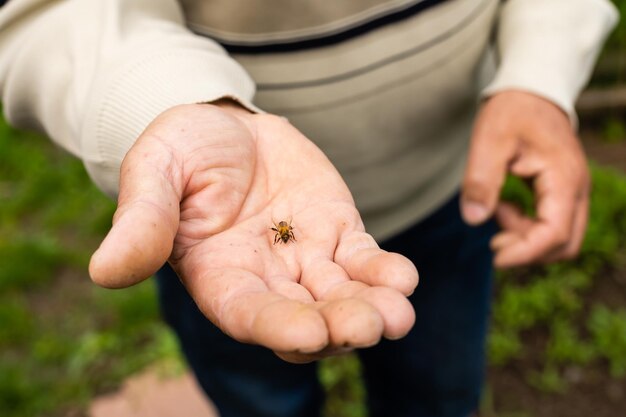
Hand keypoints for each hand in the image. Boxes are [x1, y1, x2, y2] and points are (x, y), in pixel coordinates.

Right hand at [89, 102, 417, 361]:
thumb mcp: (155, 172)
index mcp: (218, 276)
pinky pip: (364, 260)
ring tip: (398, 315)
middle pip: (305, 317)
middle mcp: (266, 279)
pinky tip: (403, 278)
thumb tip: (105, 273)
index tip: (309, 334)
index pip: (248, 314)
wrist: (227, 126)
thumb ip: (141, 221)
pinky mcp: (338, 234)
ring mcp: (307, 260)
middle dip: (337, 326)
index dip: (278, 327)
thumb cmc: (183, 150)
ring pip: (342, 296)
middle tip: (368, 327)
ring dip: (372, 308)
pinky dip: (385, 272)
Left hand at [461, 90, 589, 267]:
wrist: (531, 90)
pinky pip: (552, 223)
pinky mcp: (562, 191)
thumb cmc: (511, 111)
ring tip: (497, 209)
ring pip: (560, 237)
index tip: (495, 256)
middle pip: (564, 244)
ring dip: (526, 237)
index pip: (555, 233)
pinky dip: (527, 226)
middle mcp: (577, 189)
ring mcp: (572, 191)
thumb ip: (481, 180)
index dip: (525, 252)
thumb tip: (474, 220)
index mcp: (563, 178)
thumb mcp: (488, 141)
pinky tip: (504, 206)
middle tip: (493, 241)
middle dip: (528, 251)